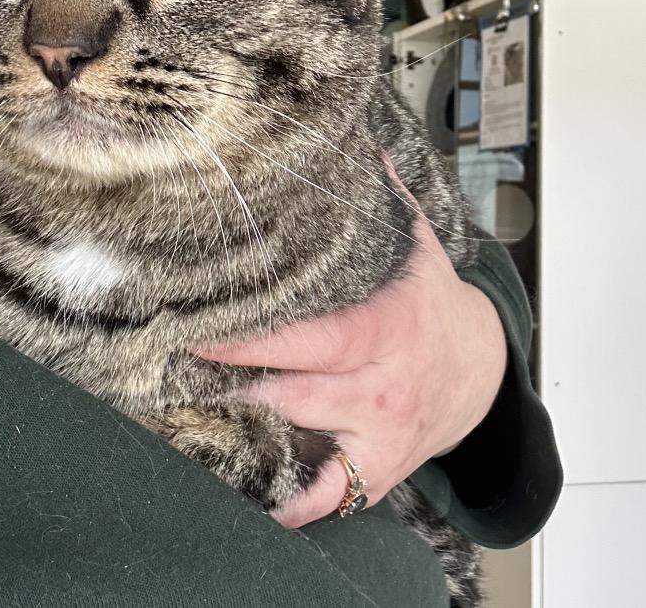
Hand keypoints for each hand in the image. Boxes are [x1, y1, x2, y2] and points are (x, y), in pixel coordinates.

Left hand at [195, 161, 507, 527]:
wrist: (479, 371)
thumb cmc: (431, 305)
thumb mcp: (418, 247)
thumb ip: (384, 199)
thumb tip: (355, 143)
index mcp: (388, 328)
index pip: (315, 338)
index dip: (254, 339)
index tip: (198, 329)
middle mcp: (381, 386)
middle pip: (294, 392)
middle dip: (230, 385)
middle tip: (166, 371)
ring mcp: (377, 435)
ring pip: (299, 440)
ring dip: (241, 432)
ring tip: (179, 419)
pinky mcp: (375, 471)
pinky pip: (327, 497)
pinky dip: (286, 502)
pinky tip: (240, 492)